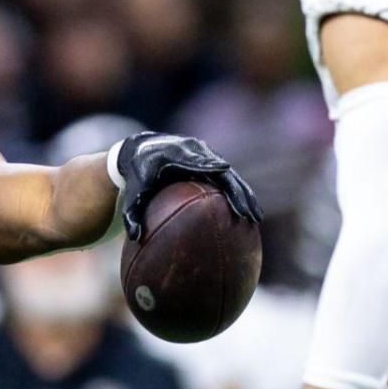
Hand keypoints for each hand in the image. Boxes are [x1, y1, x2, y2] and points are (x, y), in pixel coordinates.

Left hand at [116, 131, 261, 241]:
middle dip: (238, 191)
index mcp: (175, 155)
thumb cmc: (136, 176)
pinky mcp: (211, 160)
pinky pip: (228, 178)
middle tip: (248, 214)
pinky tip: (248, 213)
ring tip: (256, 217)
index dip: (211, 167)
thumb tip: (134, 238)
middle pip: (222, 170)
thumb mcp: (131, 193)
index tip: (224, 175)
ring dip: (244, 194)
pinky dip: (238, 193)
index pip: (197, 161)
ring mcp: (206, 154)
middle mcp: (194, 151)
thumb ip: (131, 214)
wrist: (141, 150)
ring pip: (230, 175)